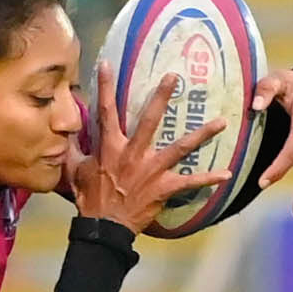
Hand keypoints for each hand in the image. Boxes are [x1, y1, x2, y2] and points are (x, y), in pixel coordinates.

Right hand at [65, 60, 231, 234]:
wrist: (103, 227)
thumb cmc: (89, 198)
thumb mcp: (75, 172)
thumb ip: (73, 150)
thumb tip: (65, 133)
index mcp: (111, 147)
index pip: (106, 111)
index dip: (105, 86)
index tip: (107, 64)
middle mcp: (133, 153)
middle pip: (150, 119)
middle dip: (162, 96)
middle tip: (174, 76)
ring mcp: (151, 170)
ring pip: (181, 147)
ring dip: (202, 134)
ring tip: (221, 122)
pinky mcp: (164, 188)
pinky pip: (190, 182)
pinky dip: (209, 179)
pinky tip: (227, 174)